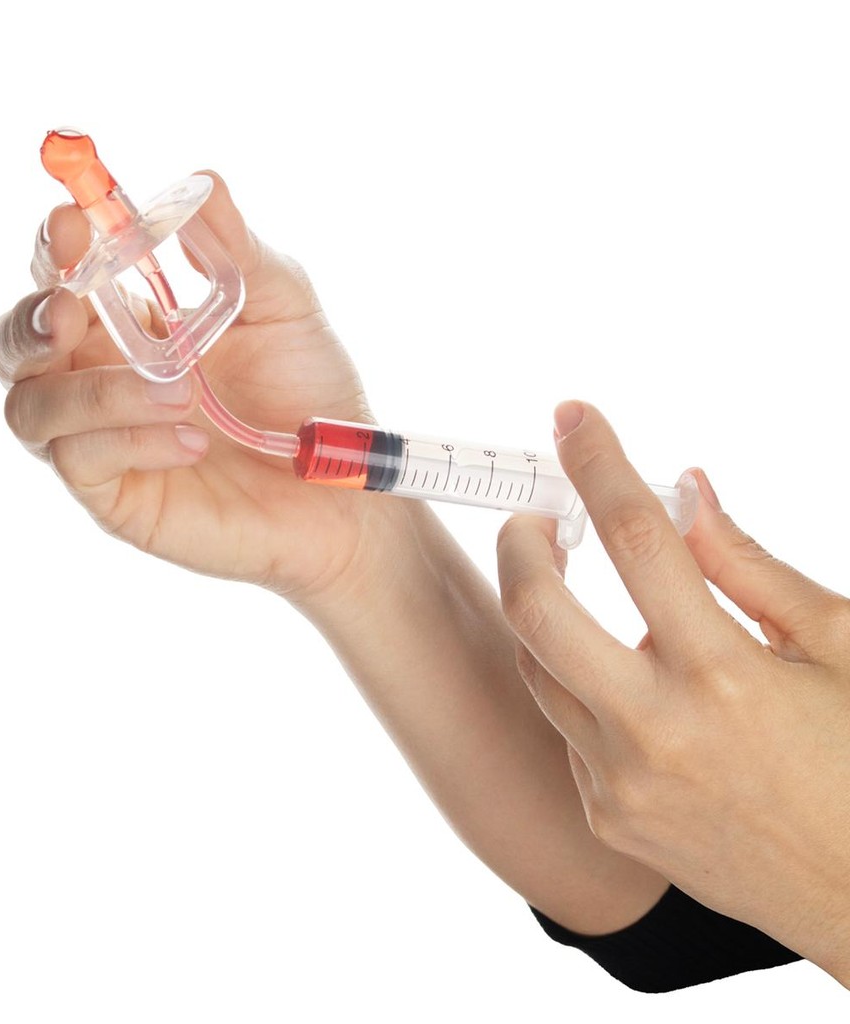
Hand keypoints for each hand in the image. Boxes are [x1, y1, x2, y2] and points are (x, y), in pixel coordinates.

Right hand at [0, 173, 382, 599]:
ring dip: (97, 390)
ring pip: (32, 408)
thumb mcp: (282, 306)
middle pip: (13, 346)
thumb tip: (199, 183)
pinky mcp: (116, 497)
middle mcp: (101, 379)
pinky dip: (131, 439)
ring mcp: (102, 440)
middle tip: (68, 310)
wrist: (340, 489)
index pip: (59, 278)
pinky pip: (82, 460)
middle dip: (28, 321)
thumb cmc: (310, 393)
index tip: (72, 219)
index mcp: (130, 325)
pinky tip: (194, 440)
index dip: (53, 248)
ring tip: (182, 390)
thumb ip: (236, 248)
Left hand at [496, 401, 849, 984]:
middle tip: (535, 518)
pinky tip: (626, 685)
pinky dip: (582, 687)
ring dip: (542, 612)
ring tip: (574, 587)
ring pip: (536, 668)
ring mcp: (621, 782)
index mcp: (727, 677)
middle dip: (519, 542)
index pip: (638, 537)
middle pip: (537, 609)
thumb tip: (686, 490)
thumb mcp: (840, 647)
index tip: (574, 417)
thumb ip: (748, 566)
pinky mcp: (607, 815)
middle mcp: (657, 732)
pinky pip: (567, 728)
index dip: (599, 462)